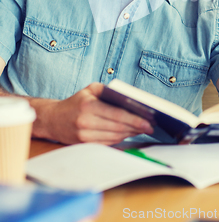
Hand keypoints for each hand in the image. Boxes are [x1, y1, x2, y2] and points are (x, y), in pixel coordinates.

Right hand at [32, 83, 153, 144]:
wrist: (54, 119)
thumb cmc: (76, 102)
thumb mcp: (90, 89)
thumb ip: (108, 90)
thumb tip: (128, 98)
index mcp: (88, 105)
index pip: (117, 114)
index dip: (134, 119)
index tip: (148, 121)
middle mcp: (86, 122)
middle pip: (117, 127)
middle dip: (136, 127)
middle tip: (149, 126)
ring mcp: (84, 136)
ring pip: (114, 137)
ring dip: (130, 134)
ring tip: (141, 129)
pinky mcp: (84, 145)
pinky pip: (107, 143)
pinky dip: (120, 139)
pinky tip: (128, 133)